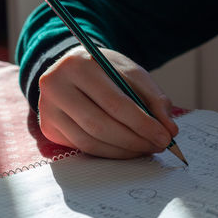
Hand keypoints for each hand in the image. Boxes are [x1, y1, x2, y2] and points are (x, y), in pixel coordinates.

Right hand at [38, 45, 178, 158]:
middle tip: (158, 145)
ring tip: (145, 148)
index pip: (114, 102)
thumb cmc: (104, 69)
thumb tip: (169, 129)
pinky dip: (109, 152)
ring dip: (123, 151)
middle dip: (134, 140)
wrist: (73, 69)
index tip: (165, 136)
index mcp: (78, 64)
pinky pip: (82, 147)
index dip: (142, 123)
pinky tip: (126, 149)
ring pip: (90, 141)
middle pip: (99, 125)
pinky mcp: (48, 127)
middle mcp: (55, 86)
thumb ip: (153, 98)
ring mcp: (48, 109)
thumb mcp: (131, 72)